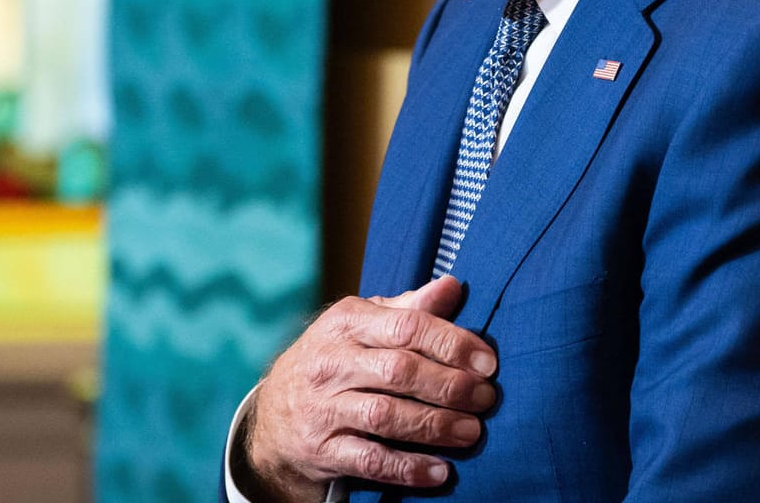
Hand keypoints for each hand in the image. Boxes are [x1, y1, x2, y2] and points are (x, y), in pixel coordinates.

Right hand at [234, 275, 498, 500]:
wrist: (271, 416)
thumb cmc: (334, 361)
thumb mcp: (361, 326)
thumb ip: (406, 309)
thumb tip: (452, 286)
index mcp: (345, 323)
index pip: (405, 326)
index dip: (451, 343)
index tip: (488, 362)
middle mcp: (330, 362)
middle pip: (399, 371)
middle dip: (450, 385)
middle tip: (486, 398)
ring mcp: (322, 408)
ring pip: (387, 416)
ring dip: (436, 426)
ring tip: (472, 432)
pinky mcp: (321, 450)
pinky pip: (370, 461)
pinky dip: (408, 468)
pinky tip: (440, 472)